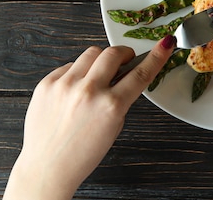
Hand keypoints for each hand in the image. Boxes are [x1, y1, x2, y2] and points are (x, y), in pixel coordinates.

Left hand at [3, 37, 175, 199]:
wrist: (47, 167)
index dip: (157, 56)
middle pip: (114, 53)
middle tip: (125, 61)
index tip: (165, 44)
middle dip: (124, 54)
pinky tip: (76, 88)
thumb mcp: (114, 127)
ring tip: (98, 76)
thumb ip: (121, 98)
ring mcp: (65, 85)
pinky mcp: (47, 83)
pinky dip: (78, 72)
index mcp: (111, 106)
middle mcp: (88, 92)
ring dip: (101, 61)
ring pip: (91, 53)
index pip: (141, 73)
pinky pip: (70, 65)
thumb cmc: (81, 154)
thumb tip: (126, 74)